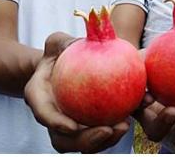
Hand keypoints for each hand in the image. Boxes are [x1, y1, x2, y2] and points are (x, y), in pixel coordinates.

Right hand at [24, 32, 129, 152]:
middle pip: (65, 140)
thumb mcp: (58, 41)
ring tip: (125, 126)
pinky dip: (116, 128)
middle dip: (86, 141)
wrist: (63, 64)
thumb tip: (86, 32)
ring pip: (84, 143)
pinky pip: (101, 131)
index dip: (56, 123)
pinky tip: (135, 113)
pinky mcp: (88, 125)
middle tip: (108, 129)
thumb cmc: (60, 50)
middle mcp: (53, 118)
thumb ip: (65, 41)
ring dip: (105, 140)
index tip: (74, 126)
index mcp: (39, 97)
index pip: (44, 114)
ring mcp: (69, 125)